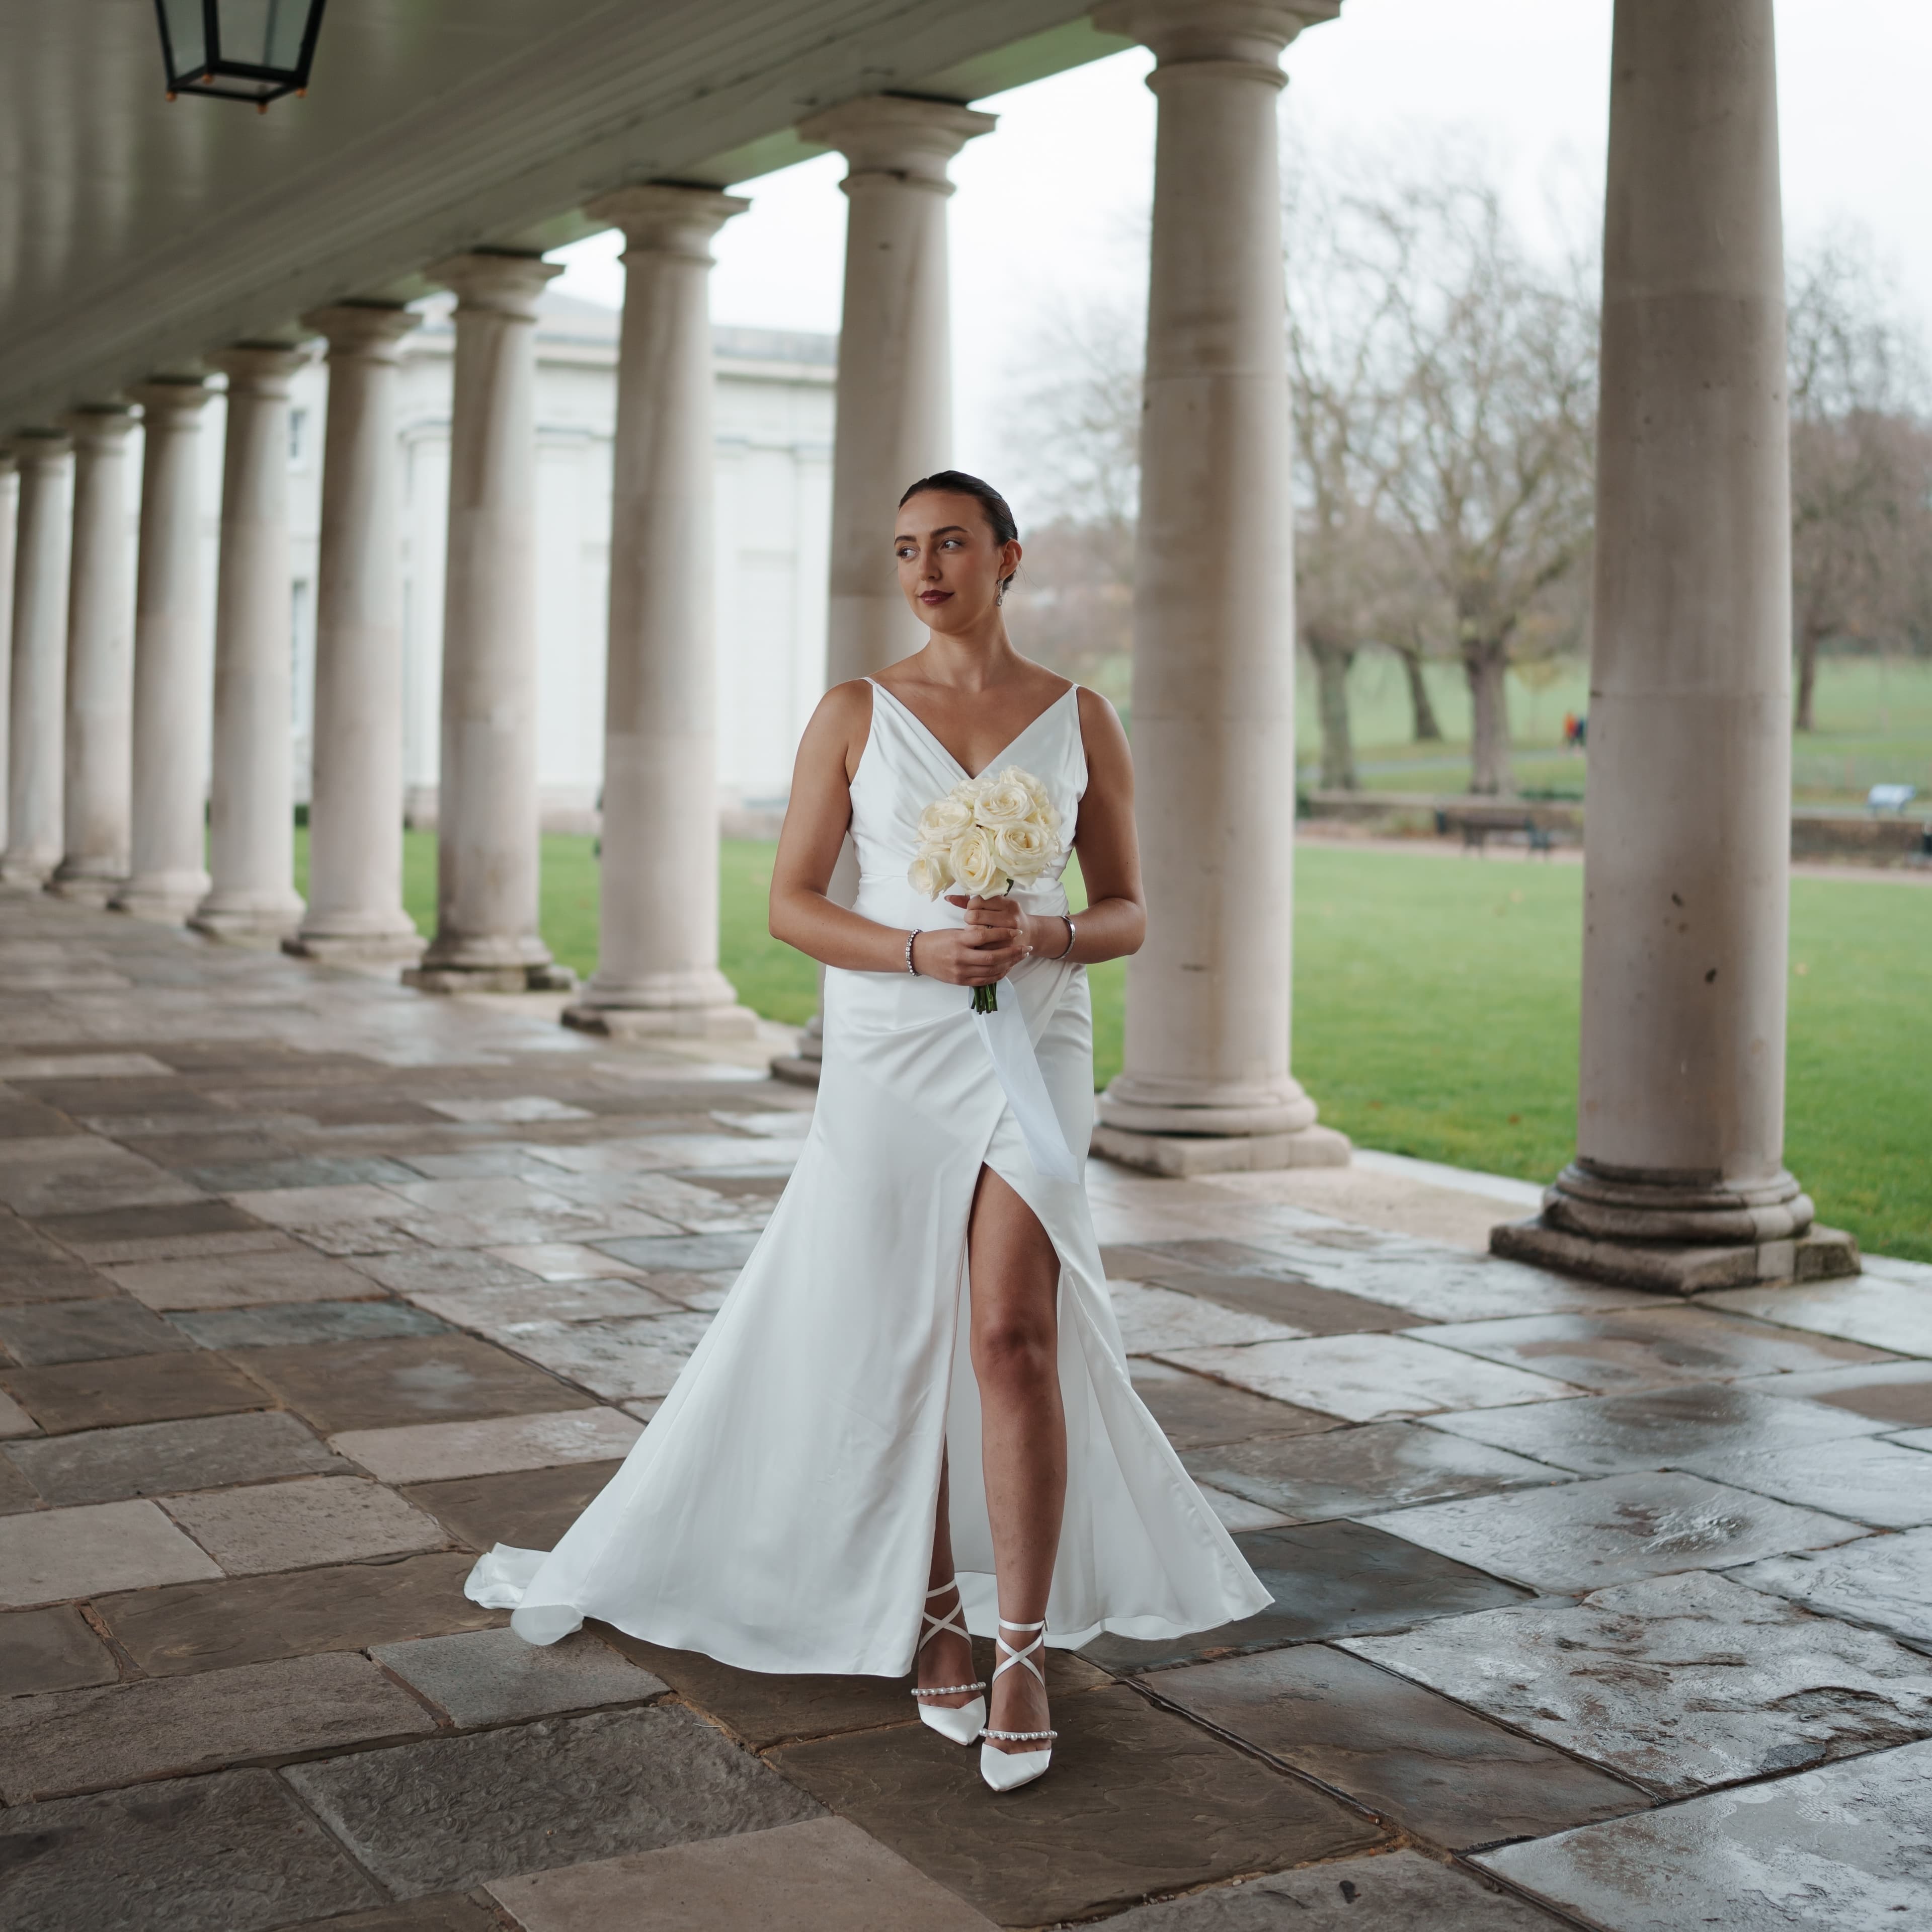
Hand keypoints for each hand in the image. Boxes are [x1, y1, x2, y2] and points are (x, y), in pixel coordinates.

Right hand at [911, 896, 1033, 986]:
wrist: (918, 955)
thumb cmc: (937, 940)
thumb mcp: (954, 932)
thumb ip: (973, 935)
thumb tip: (996, 934)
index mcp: (959, 940)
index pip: (985, 936)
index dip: (1004, 934)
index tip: (1017, 932)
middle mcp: (960, 957)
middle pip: (992, 957)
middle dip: (1013, 953)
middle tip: (1026, 948)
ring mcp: (961, 971)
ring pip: (991, 970)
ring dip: (1009, 964)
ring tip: (1020, 958)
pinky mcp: (961, 981)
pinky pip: (984, 980)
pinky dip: (998, 975)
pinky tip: (1007, 969)